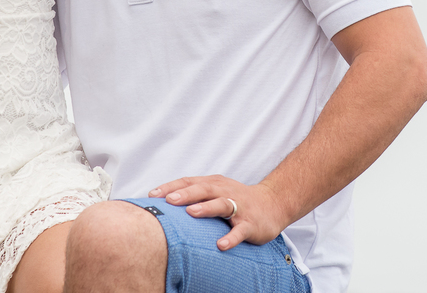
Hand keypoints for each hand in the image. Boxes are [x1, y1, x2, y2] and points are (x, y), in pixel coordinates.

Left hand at [150, 175, 288, 250]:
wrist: (273, 203)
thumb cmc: (238, 199)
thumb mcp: (216, 192)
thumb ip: (195, 195)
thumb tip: (163, 203)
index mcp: (214, 184)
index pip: (190, 182)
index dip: (171, 187)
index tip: (153, 194)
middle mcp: (225, 192)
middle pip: (204, 190)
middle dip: (186, 194)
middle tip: (169, 200)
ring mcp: (239, 207)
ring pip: (222, 205)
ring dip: (206, 208)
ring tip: (192, 212)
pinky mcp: (251, 223)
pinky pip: (240, 231)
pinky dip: (231, 237)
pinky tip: (221, 245)